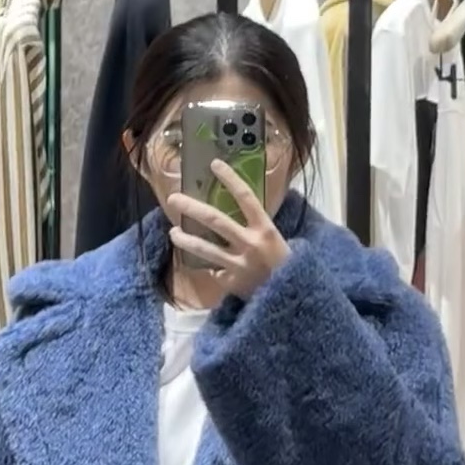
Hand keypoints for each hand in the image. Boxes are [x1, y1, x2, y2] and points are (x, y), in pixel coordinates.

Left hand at [167, 160, 289, 299]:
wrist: (292, 299)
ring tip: (173, 232)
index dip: (230, 179)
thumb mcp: (278, 240)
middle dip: (191, 207)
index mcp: (265, 229)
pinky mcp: (231, 282)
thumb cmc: (286, 266)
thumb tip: (241, 208)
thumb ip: (258, 227)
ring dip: (185, 239)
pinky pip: (214, 271)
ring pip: (205, 249)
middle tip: (173, 199)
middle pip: (214, 220)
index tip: (214, 165)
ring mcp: (239, 265)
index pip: (246, 197)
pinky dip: (210, 267)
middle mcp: (250, 244)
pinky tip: (205, 265)